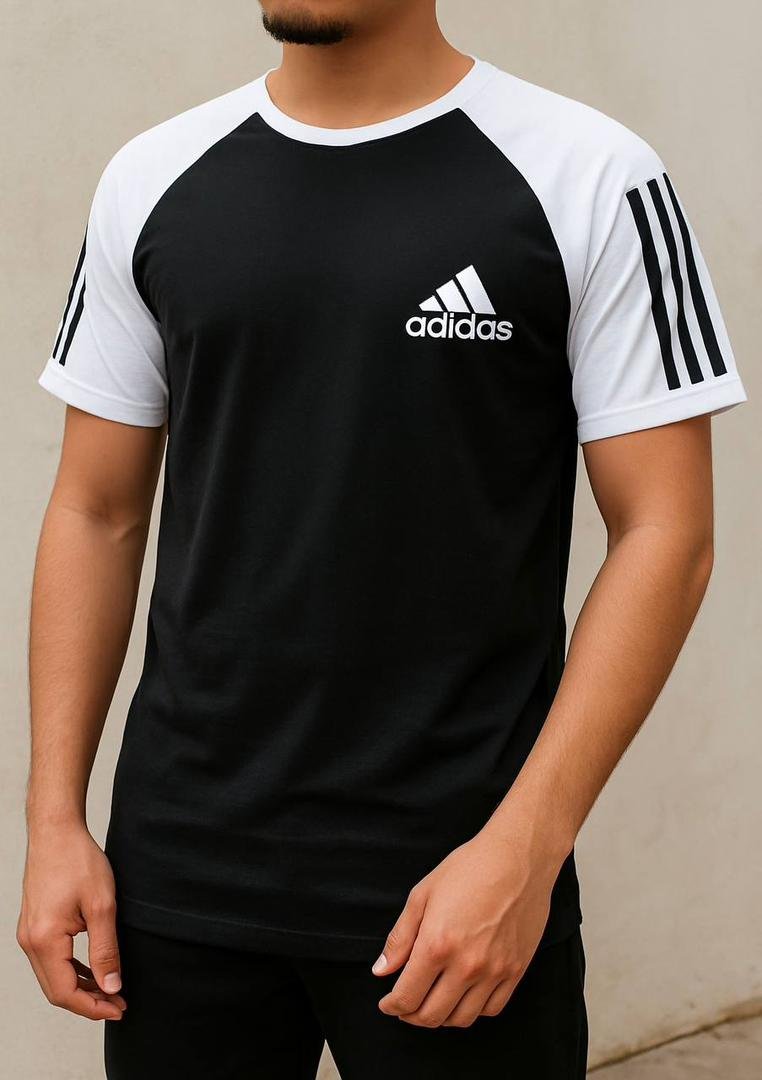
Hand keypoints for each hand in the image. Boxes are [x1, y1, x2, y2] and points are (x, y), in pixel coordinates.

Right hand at [17, 822, 125, 1020]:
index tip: (119, 1009)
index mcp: (44, 940)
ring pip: (53, 976)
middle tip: (119, 1005)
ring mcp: (29, 934)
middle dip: (88, 1002)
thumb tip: (111, 987)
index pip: (65, 992)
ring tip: (111, 991)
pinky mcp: (34, 926)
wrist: (56, 831)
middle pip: (56, 990)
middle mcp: (30, 942)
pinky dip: (72, 970)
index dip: (93, 1007)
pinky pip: (52, 960)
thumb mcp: (102, 906)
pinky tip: (93, 970)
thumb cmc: (78, 861)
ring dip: (81, 987)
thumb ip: (106, 950)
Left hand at [372, 823, 561, 1027]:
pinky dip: (473, 1010)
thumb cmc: (468, 868)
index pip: (407, 996)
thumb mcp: (423, 895)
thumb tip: (382, 970)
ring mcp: (494, 971)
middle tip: (405, 1006)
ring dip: (441, 1017)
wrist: (518, 858)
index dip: (391, 1006)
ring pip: (462, 1018)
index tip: (387, 1003)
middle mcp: (466, 965)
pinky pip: (492, 1009)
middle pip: (431, 1015)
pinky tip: (463, 995)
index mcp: (437, 944)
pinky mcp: (516, 970)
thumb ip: (400, 937)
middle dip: (411, 1015)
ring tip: (432, 1002)